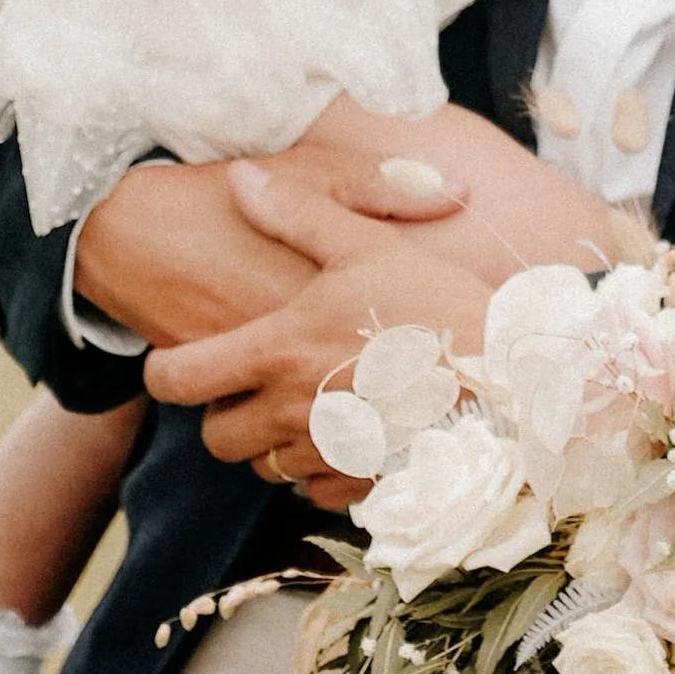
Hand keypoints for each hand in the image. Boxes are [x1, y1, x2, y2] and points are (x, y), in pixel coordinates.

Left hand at [145, 167, 503, 497]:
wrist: (508, 375)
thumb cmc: (436, 304)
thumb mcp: (366, 244)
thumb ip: (296, 213)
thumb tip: (241, 180)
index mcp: (277, 350)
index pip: (178, 380)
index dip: (166, 373)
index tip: (183, 361)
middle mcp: (289, 411)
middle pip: (216, 438)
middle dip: (225, 414)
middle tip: (255, 385)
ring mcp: (324, 454)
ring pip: (263, 468)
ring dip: (273, 442)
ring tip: (310, 404)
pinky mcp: (360, 485)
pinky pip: (313, 492)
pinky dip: (320, 469)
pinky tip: (350, 432)